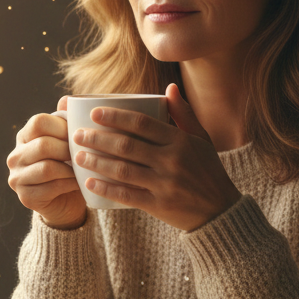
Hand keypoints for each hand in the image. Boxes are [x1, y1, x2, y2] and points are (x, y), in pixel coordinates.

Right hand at [7, 95, 87, 229]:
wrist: (66, 201)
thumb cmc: (69, 166)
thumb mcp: (68, 141)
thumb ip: (67, 120)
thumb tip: (67, 99)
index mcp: (24, 137)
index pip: (38, 122)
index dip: (62, 127)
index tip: (80, 134)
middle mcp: (15, 156)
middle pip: (43, 145)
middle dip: (69, 149)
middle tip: (86, 154)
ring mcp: (17, 178)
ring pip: (47, 167)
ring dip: (71, 168)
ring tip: (85, 168)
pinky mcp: (25, 197)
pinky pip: (52, 187)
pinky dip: (70, 184)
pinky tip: (80, 183)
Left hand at [70, 84, 240, 231]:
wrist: (220, 211)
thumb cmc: (207, 170)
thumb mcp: (201, 139)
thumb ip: (184, 114)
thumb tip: (169, 88)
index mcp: (180, 140)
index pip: (142, 123)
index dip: (116, 116)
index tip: (95, 113)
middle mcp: (172, 160)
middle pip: (127, 145)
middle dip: (98, 138)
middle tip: (78, 135)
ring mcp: (165, 184)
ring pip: (123, 170)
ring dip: (96, 162)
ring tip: (78, 156)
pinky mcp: (159, 205)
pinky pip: (127, 195)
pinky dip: (106, 188)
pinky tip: (89, 182)